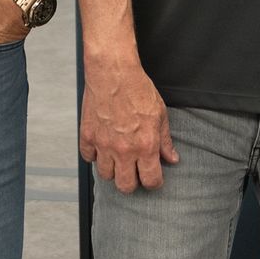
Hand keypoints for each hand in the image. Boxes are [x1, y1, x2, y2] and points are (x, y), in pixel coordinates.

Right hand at [80, 60, 177, 192]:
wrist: (113, 72)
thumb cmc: (137, 89)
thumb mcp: (160, 114)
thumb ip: (165, 140)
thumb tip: (172, 158)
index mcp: (145, 145)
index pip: (151, 181)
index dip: (154, 182)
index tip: (153, 177)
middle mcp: (124, 150)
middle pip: (125, 186)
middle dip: (132, 183)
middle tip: (134, 171)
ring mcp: (103, 144)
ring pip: (105, 175)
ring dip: (112, 170)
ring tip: (118, 158)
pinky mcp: (88, 136)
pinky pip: (89, 158)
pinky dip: (95, 155)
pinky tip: (102, 146)